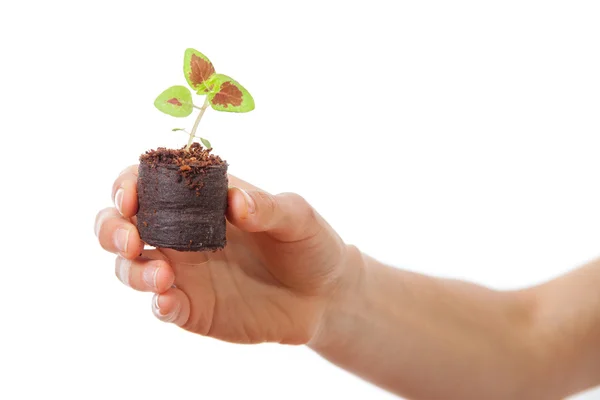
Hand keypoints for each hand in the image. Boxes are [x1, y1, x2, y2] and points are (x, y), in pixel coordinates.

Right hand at [94, 166, 357, 344]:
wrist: (326, 294)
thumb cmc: (309, 243)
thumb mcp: (297, 217)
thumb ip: (268, 207)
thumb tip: (235, 202)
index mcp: (201, 200)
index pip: (149, 183)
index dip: (128, 185)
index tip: (130, 197)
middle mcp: (183, 233)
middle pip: (124, 226)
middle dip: (112, 228)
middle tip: (129, 239)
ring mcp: (185, 272)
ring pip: (132, 267)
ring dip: (132, 270)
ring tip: (161, 276)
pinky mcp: (194, 307)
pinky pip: (162, 306)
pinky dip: (157, 304)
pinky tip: (168, 302)